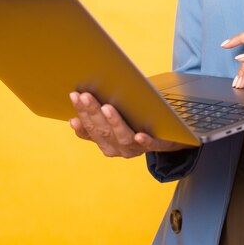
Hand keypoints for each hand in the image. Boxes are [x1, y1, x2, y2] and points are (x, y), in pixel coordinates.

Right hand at [69, 92, 191, 157]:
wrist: (169, 136)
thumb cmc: (137, 122)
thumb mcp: (117, 119)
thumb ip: (101, 114)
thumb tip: (81, 102)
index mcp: (106, 142)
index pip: (90, 130)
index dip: (81, 114)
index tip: (74, 97)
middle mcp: (119, 148)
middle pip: (103, 132)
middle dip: (92, 113)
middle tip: (85, 95)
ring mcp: (137, 149)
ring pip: (123, 138)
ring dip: (114, 123)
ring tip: (107, 107)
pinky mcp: (158, 145)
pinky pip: (151, 145)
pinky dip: (145, 141)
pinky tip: (139, 136)